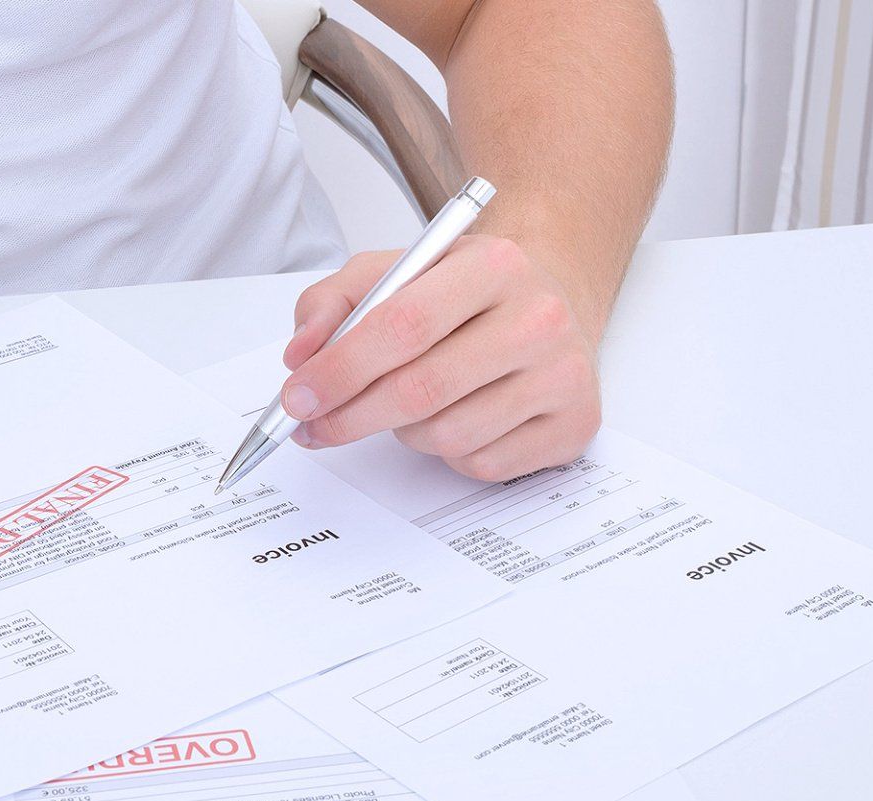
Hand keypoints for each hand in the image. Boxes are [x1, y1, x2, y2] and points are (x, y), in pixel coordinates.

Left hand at [278, 236, 603, 481]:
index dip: (339, 369)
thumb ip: (333, 302)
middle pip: (421, 389)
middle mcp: (539, 318)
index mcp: (493, 265)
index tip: (297, 397)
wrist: (548, 304)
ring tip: (410, 405)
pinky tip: (458, 418)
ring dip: (405, 432)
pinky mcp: (575, 425)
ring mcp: (564, 375)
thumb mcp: (394, 272)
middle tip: (313, 426)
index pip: (402, 325)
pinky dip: (450, 454)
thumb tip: (301, 356)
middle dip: (351, 416)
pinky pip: (483, 464)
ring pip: (448, 435)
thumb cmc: (462, 293)